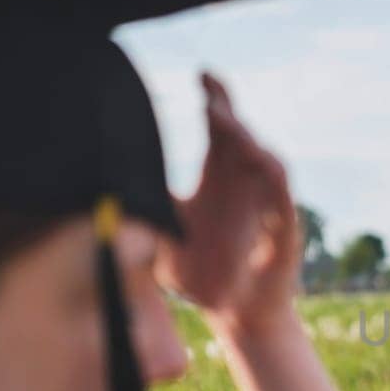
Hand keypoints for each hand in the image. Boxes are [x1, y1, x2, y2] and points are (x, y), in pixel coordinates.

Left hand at [157, 72, 299, 337]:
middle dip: (226, 109)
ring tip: (222, 121)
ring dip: (245, 138)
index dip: (214, 101)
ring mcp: (265, 205)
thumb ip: (144, 216)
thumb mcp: (159, 242)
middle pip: (240, 136)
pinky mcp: (282, 228)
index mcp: (216, 183)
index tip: (202, 76)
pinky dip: (271, 174)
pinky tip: (256, 157)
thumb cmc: (199, 276)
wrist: (233, 314)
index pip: (218, 133)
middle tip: (209, 88)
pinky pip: (281, 195)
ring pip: (264, 158)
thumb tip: (107, 191)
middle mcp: (244, 187)